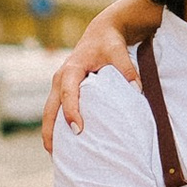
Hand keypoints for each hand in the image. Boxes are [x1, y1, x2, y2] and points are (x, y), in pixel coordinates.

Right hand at [44, 1, 154, 146]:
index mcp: (71, 69)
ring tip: (54, 155)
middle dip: (50, 130)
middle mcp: (60, 78)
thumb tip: (137, 90)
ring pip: (49, 111)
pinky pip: (55, 109)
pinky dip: (55, 125)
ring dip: (50, 131)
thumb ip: (127, 68)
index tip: (78, 129)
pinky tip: (61, 142)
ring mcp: (59, 85)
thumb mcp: (118, 50)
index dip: (71, 112)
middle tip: (54, 152)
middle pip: (50, 108)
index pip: (69, 93)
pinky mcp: (63, 89)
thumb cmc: (109, 42)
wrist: (102, 32)